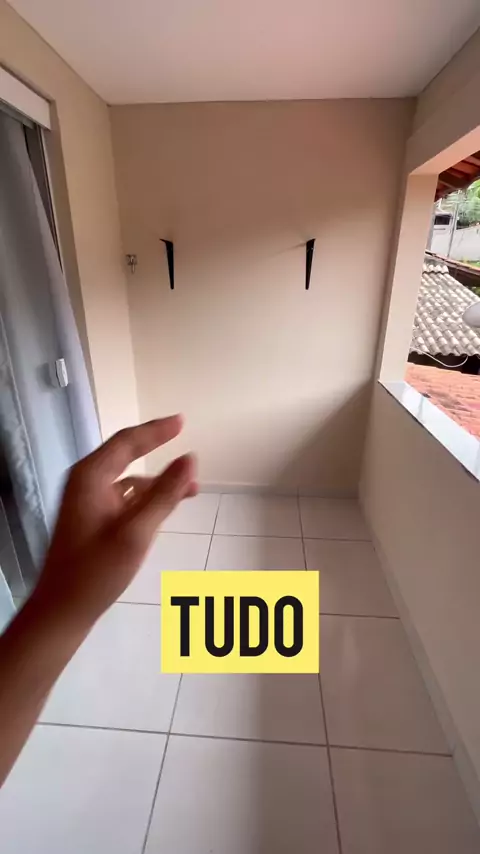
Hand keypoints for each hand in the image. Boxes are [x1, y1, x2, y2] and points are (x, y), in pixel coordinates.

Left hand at [32, 415, 196, 627]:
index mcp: (90, 477)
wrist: (62, 610)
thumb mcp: (137, 532)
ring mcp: (87, 500)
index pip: (127, 442)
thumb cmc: (97, 571)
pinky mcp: (92, 518)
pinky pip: (124, 496)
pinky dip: (146, 497)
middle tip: (185, 441)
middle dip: (158, 449)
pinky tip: (166, 508)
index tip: (182, 421)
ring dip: (157, 480)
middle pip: (126, 454)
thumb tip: (191, 459)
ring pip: (128, 478)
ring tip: (191, 489)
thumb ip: (165, 494)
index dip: (156, 430)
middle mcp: (85, 481)